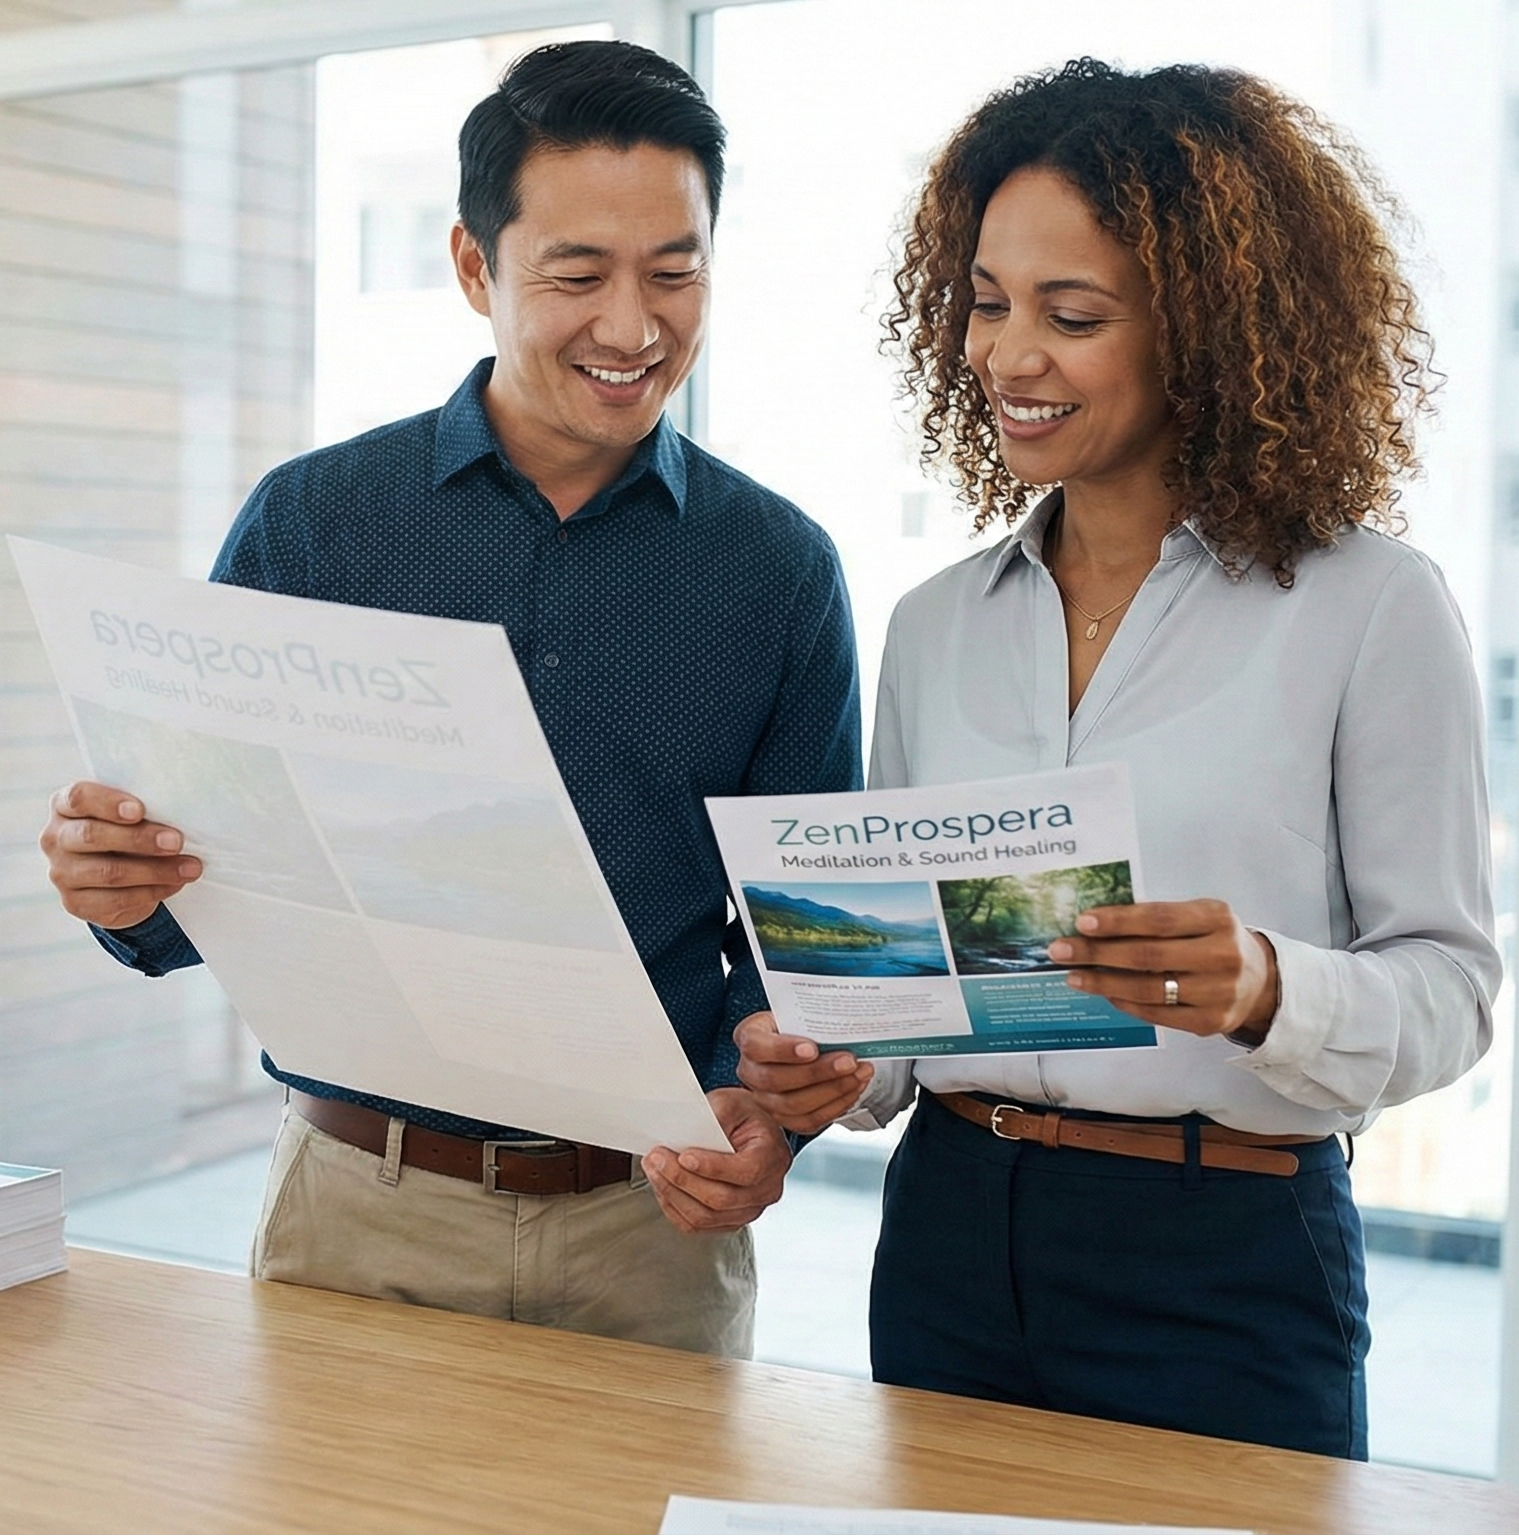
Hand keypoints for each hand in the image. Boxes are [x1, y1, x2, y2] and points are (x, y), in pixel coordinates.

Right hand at [39, 781, 200, 930]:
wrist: (119, 878)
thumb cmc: (128, 832)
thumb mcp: (130, 815)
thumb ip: (142, 809)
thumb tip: (181, 814)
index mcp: (65, 806)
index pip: (79, 797)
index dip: (108, 803)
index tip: (139, 810)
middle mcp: (56, 838)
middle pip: (91, 835)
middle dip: (139, 839)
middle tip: (176, 842)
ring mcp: (61, 873)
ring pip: (109, 872)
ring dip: (156, 870)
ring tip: (190, 867)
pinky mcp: (76, 903)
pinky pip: (117, 899)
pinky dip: (152, 891)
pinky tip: (175, 883)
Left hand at [641, 1087, 791, 1234]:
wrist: (750, 1132)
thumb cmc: (743, 1117)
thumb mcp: (733, 1102)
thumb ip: (717, 1114)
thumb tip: (690, 1132)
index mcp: (773, 1157)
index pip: (746, 1172)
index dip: (713, 1167)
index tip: (684, 1155)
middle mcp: (766, 1190)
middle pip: (721, 1199)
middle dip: (682, 1179)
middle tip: (657, 1158)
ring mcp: (749, 1210)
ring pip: (706, 1216)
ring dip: (673, 1195)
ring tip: (654, 1171)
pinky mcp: (730, 1221)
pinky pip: (698, 1226)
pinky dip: (674, 1209)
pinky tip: (662, 1188)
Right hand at [734, 1010, 872, 1133]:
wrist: (803, 1040)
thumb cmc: (799, 1023)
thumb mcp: (801, 1010)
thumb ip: (813, 1015)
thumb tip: (844, 1018)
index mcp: (749, 1036)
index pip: (755, 1045)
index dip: (783, 1049)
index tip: (812, 1048)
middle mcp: (750, 1071)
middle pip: (775, 1079)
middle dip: (818, 1072)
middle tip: (848, 1061)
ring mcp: (764, 1098)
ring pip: (793, 1104)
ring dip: (832, 1090)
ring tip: (858, 1074)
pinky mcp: (783, 1117)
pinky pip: (808, 1120)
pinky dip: (835, 1105)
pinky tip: (852, 1089)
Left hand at [1048, 899, 1277, 1041]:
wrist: (1260, 982)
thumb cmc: (1215, 940)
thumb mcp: (1199, 917)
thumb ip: (1159, 919)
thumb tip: (1095, 925)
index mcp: (1218, 918)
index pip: (1160, 919)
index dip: (1118, 921)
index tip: (1082, 922)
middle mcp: (1223, 955)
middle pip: (1148, 956)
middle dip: (1097, 953)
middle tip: (1060, 950)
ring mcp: (1219, 993)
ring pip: (1148, 989)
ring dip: (1103, 982)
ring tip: (1073, 976)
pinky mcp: (1210, 1022)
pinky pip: (1156, 1014)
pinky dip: (1125, 1002)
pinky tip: (1104, 992)